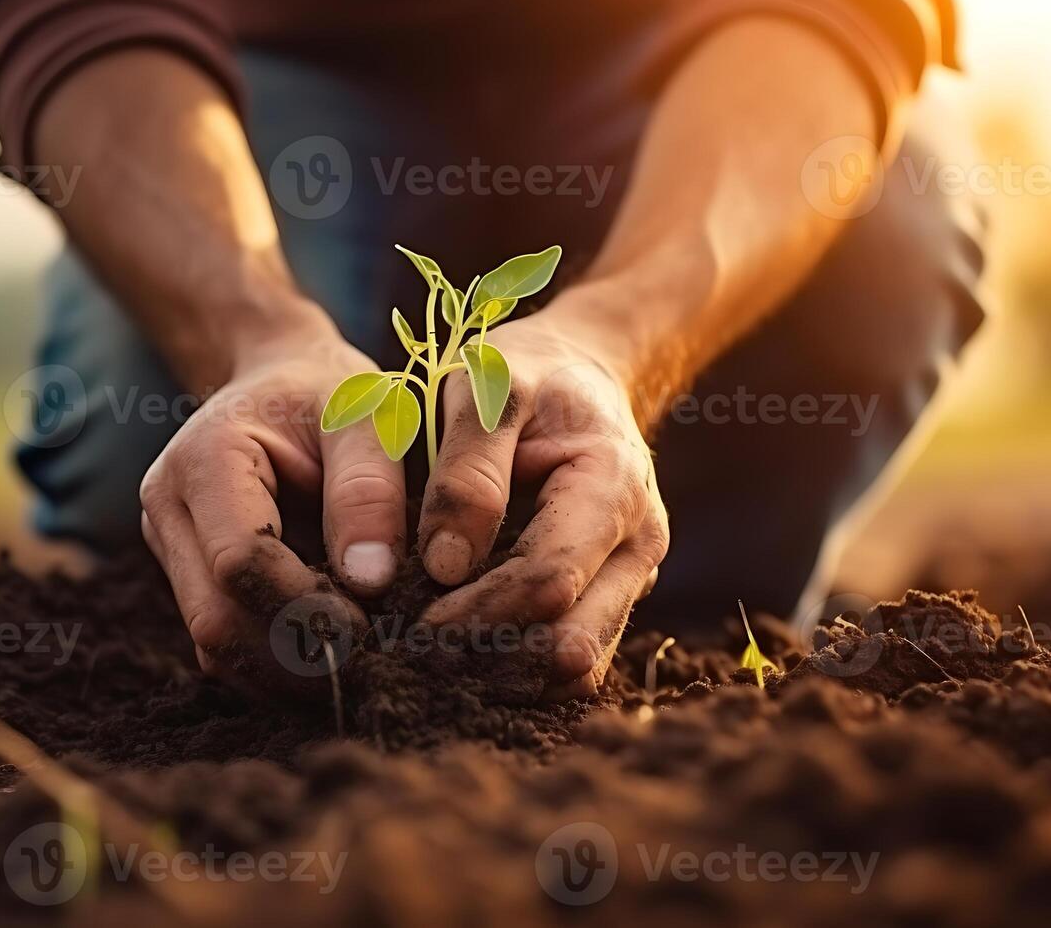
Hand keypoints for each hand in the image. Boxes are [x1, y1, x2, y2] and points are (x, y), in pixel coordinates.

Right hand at [139, 328, 407, 679]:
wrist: (285, 381)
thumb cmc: (332, 395)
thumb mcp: (366, 417)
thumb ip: (368, 490)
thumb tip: (370, 581)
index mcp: (204, 460)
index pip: (239, 561)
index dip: (305, 607)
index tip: (373, 625)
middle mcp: (169, 510)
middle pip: (216, 618)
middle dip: (295, 656)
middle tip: (374, 667)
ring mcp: (172, 549)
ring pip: (215, 645)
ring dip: (287, 672)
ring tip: (360, 665)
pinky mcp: (190, 580)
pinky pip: (227, 645)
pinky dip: (278, 665)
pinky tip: (333, 657)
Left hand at [416, 311, 669, 699]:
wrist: (577, 376)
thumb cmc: (526, 375)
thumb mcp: (488, 389)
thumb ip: (468, 471)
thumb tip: (446, 566)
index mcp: (612, 488)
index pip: (549, 580)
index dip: (480, 612)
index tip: (414, 625)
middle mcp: (635, 546)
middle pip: (572, 641)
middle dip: (494, 659)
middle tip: (418, 660)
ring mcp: (628, 579)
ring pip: (578, 666)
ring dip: (508, 675)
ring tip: (435, 664)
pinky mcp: (607, 599)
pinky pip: (570, 654)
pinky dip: (520, 668)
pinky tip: (463, 655)